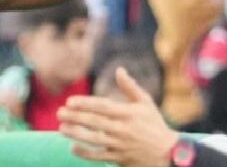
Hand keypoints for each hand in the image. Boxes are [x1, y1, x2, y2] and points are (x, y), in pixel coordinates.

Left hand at [58, 67, 178, 166]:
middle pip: (95, 122)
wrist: (167, 153)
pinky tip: (73, 147)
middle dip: (75, 117)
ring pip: (94, 139)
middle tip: (59, 113)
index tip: (69, 101)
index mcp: (128, 113)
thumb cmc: (154, 124)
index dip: (85, 104)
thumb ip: (130, 87)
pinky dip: (85, 153)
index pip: (102, 107)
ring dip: (76, 134)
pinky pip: (99, 156)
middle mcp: (123, 129)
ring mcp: (120, 145)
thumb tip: (119, 69)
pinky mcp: (119, 158)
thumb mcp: (146, 102)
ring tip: (61, 128)